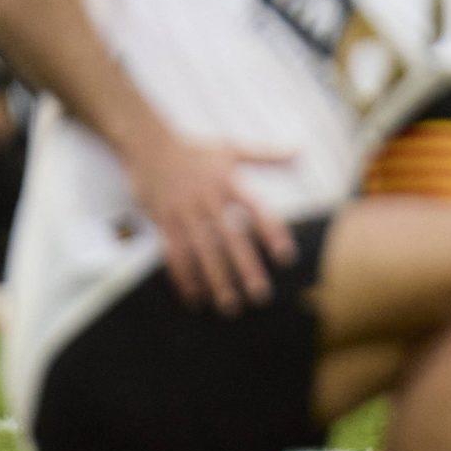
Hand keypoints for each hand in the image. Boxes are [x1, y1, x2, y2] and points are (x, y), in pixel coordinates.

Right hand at [122, 129, 296, 313]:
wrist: (148, 144)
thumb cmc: (195, 149)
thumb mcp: (232, 149)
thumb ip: (267, 155)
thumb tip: (301, 152)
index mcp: (228, 181)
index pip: (255, 208)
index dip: (271, 231)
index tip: (286, 257)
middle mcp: (207, 198)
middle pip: (229, 237)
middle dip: (245, 267)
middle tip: (260, 295)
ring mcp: (184, 211)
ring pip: (202, 251)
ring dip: (216, 280)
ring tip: (230, 305)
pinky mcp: (163, 221)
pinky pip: (173, 253)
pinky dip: (184, 277)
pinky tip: (194, 298)